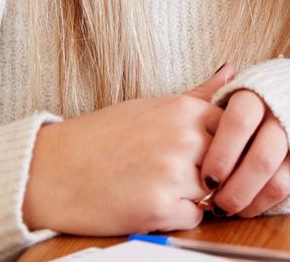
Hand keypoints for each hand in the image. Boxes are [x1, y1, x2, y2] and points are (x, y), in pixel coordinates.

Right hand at [22, 63, 234, 235]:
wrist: (51, 171)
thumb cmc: (101, 137)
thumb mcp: (153, 106)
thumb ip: (199, 94)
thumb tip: (233, 70)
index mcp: (184, 110)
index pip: (238, 128)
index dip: (227, 143)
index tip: (209, 150)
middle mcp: (184, 138)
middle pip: (230, 161)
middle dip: (215, 171)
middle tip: (183, 172)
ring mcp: (173, 174)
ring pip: (215, 192)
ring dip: (196, 194)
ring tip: (161, 185)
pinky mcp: (160, 208)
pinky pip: (195, 218)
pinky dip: (180, 216)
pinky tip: (153, 202)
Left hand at [200, 87, 289, 217]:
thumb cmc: (261, 98)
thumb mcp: (236, 91)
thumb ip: (216, 92)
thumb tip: (215, 75)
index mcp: (259, 94)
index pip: (240, 122)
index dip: (222, 153)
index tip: (206, 177)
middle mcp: (282, 117)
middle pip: (261, 158)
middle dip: (234, 186)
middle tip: (214, 201)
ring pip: (275, 179)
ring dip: (247, 199)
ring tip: (225, 206)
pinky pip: (285, 189)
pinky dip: (261, 203)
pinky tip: (245, 206)